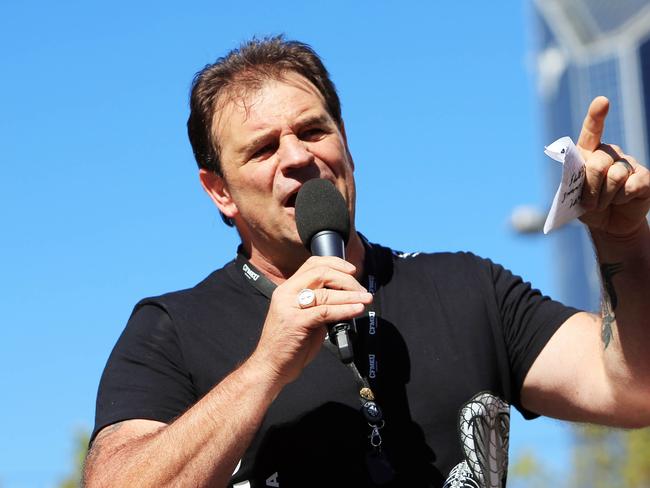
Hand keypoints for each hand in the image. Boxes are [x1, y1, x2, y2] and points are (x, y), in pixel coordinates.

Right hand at [249, 256, 371, 386]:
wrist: (270, 365)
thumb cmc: (289, 343)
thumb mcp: (303, 315)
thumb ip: (319, 304)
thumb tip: (346, 296)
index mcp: (287, 289)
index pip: (312, 263)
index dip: (335, 263)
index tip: (352, 270)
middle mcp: (286, 293)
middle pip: (321, 273)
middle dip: (347, 280)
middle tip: (362, 290)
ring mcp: (289, 307)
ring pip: (326, 293)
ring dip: (351, 295)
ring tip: (366, 299)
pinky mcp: (296, 323)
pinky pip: (325, 311)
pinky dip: (345, 309)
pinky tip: (356, 310)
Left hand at [577, 96, 649, 236]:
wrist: (608, 224)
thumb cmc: (588, 206)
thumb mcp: (575, 196)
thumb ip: (576, 181)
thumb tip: (590, 170)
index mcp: (589, 153)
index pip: (592, 131)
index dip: (596, 116)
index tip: (602, 101)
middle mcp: (610, 154)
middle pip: (598, 162)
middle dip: (590, 187)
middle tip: (590, 202)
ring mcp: (629, 164)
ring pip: (615, 175)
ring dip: (605, 197)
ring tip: (604, 203)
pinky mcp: (645, 178)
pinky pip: (632, 185)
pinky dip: (622, 199)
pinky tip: (624, 200)